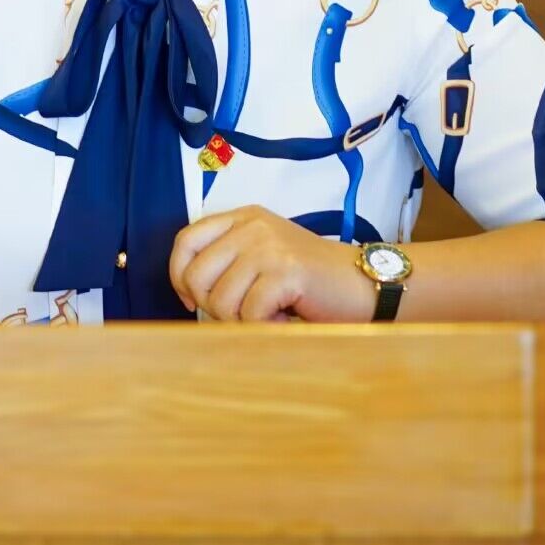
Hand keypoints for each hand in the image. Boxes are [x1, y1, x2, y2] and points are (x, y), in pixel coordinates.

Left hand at [168, 206, 378, 322]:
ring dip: (244, 321)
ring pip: (221, 301)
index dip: (180, 276)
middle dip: (215, 308)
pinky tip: (287, 317)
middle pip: (197, 276)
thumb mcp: (264, 255)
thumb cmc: (312, 280)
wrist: (365, 283)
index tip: (191, 300)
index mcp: (243, 218)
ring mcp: (269, 247)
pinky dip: (266, 326)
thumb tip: (187, 292)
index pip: (185, 241)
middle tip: (246, 312)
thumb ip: (228, 261)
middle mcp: (252, 227)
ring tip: (273, 312)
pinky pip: (249, 314)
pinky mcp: (286, 271)